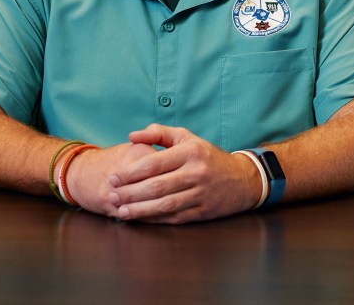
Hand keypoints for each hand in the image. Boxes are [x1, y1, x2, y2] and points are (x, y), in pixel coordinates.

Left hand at [84, 124, 262, 223]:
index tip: (113, 177)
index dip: (130, 172)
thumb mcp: (187, 137)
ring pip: (165, 204)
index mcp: (190, 152)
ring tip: (121, 211)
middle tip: (111, 195)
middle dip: (130, 192)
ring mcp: (200, 194)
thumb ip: (159, 133)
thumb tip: (132, 136)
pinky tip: (140, 219)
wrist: (242, 179)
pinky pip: (175, 217)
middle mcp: (196, 173)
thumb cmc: (207, 156)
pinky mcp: (203, 211)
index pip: (154, 163)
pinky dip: (155, 219)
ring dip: (140, 209)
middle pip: (157, 186)